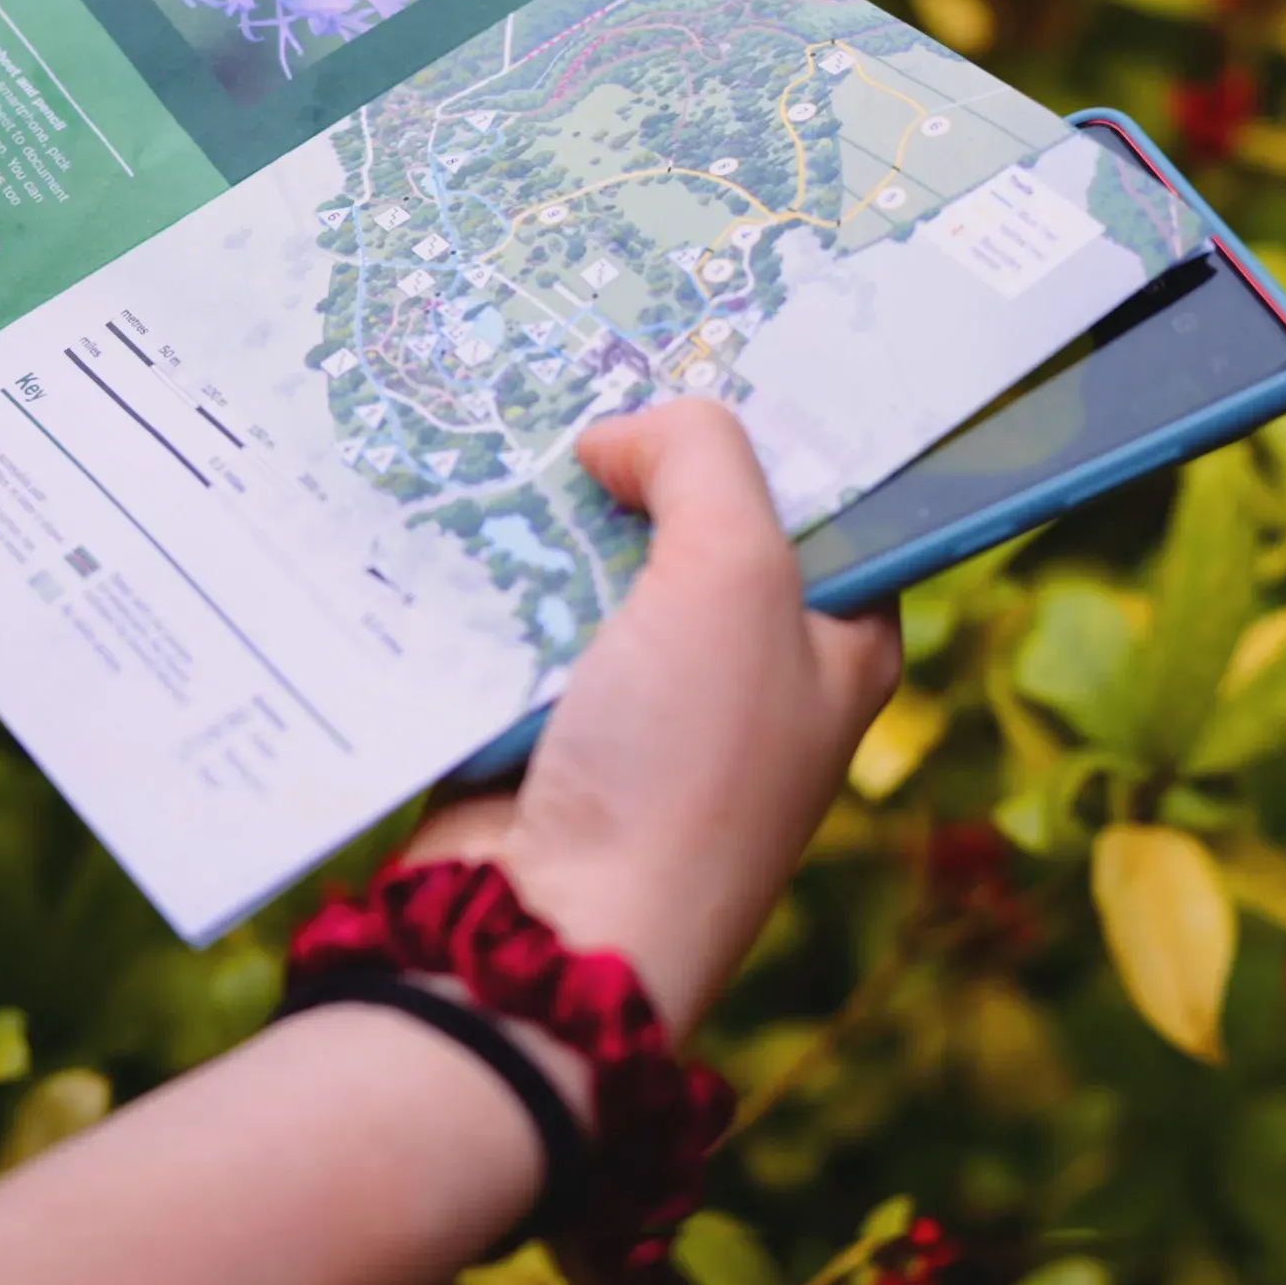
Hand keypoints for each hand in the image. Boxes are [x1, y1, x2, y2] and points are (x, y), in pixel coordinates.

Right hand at [398, 400, 898, 1041]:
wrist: (547, 941)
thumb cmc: (682, 767)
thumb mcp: (734, 577)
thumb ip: (702, 461)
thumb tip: (621, 437)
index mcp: (837, 645)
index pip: (828, 503)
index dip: (774, 424)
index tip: (706, 343)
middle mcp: (749, 676)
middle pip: (696, 522)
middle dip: (640, 460)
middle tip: (582, 370)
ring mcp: (642, 708)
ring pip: (594, 566)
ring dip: (547, 516)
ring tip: (497, 428)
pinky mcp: (544, 730)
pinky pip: (515, 622)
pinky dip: (486, 578)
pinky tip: (448, 514)